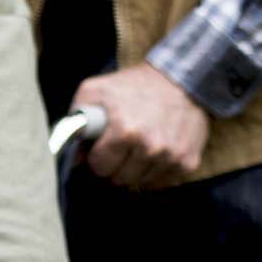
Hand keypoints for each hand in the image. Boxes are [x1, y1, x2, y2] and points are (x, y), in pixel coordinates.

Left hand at [72, 63, 209, 189]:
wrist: (180, 78)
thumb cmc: (132, 86)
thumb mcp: (95, 91)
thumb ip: (75, 123)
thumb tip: (73, 159)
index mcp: (125, 130)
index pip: (100, 167)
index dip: (98, 157)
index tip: (104, 145)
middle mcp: (150, 146)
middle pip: (119, 179)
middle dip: (116, 165)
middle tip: (121, 146)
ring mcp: (171, 156)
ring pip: (140, 183)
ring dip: (135, 170)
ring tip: (139, 147)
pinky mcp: (188, 162)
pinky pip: (161, 183)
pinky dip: (155, 173)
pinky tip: (154, 153)